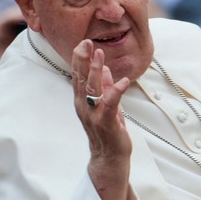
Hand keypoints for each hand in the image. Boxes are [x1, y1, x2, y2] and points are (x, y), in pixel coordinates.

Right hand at [70, 40, 131, 199]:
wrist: (109, 157)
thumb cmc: (108, 131)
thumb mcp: (105, 105)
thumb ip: (104, 87)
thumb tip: (104, 69)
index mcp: (82, 101)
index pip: (78, 76)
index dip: (79, 59)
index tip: (83, 43)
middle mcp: (84, 106)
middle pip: (81, 79)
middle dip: (83, 59)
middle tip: (86, 42)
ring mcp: (93, 115)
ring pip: (92, 89)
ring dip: (95, 70)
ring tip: (100, 54)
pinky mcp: (106, 122)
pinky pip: (111, 104)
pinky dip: (116, 92)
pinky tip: (122, 81)